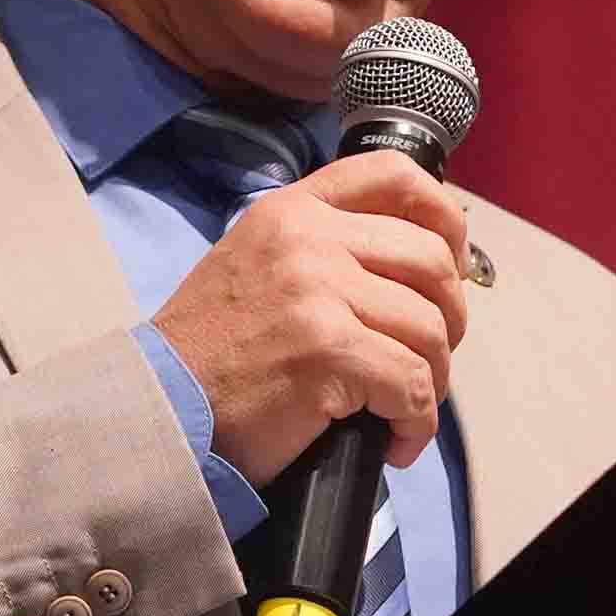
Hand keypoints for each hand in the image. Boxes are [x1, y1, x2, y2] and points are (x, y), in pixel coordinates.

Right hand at [150, 151, 471, 482]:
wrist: (161, 407)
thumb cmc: (210, 351)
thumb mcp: (256, 262)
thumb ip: (321, 246)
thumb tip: (411, 262)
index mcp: (293, 210)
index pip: (394, 175)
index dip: (445, 216)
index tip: (455, 261)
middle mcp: (308, 238)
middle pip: (431, 259)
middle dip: (450, 316)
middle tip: (430, 356)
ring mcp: (318, 292)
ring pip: (430, 328)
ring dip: (434, 378)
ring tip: (405, 407)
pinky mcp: (327, 350)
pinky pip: (412, 385)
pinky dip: (417, 422)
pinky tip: (397, 440)